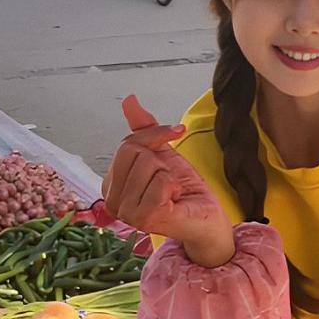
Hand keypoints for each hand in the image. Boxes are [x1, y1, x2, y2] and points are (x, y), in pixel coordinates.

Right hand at [103, 96, 234, 267]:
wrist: (206, 216)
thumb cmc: (184, 189)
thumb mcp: (163, 152)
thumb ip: (144, 128)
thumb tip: (129, 100)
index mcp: (112, 184)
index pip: (126, 144)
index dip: (154, 139)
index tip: (174, 140)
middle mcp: (112, 201)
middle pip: (134, 152)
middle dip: (161, 159)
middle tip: (169, 178)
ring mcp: (126, 213)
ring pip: (148, 165)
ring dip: (169, 175)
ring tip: (171, 192)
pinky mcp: (145, 219)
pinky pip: (161, 182)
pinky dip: (174, 186)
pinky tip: (174, 201)